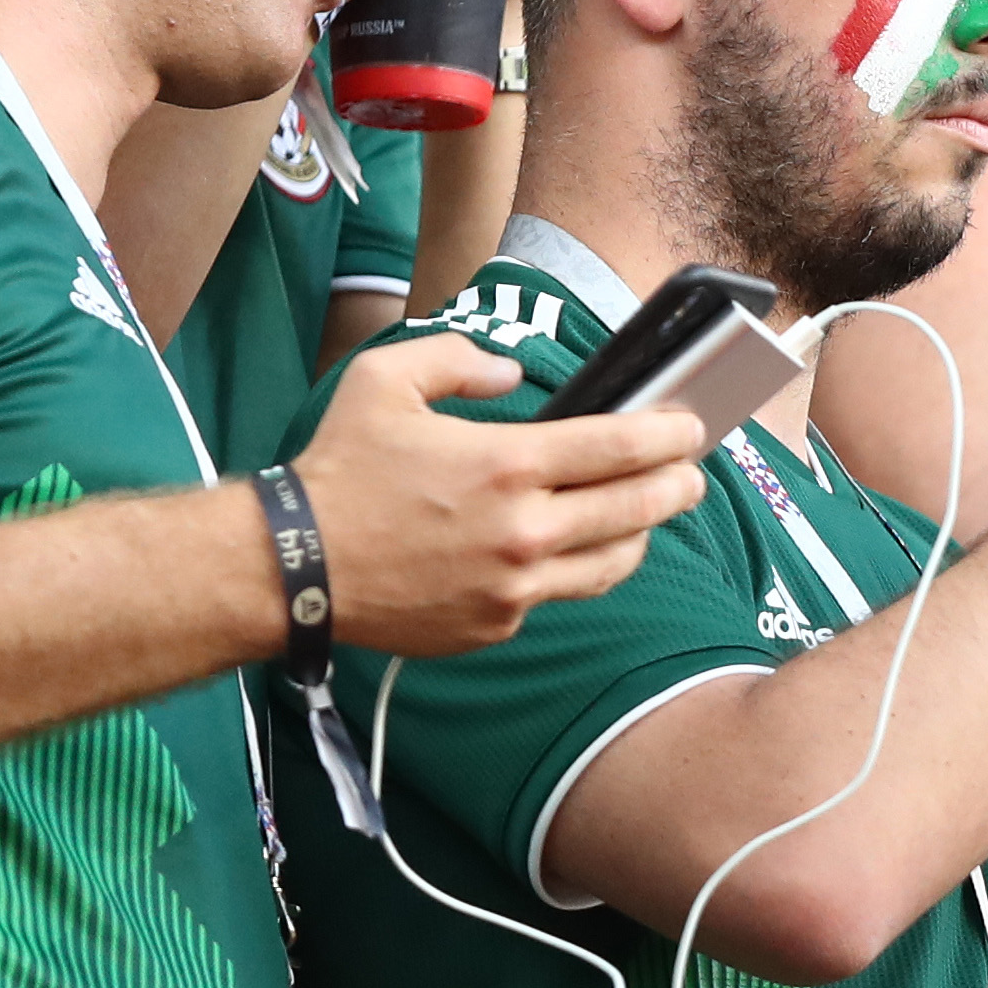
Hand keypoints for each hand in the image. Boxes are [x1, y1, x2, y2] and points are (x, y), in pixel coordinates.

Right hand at [280, 335, 705, 657]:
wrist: (294, 567)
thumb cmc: (339, 470)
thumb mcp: (385, 381)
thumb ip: (458, 362)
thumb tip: (510, 374)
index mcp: (506, 465)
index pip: (619, 447)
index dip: (668, 436)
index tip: (692, 429)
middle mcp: (523, 531)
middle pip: (634, 509)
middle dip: (677, 487)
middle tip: (692, 474)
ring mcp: (514, 587)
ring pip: (611, 564)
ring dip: (640, 536)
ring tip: (646, 517)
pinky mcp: (496, 625)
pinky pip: (555, 595)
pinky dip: (571, 570)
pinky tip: (569, 552)